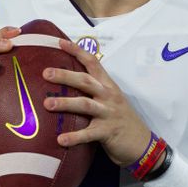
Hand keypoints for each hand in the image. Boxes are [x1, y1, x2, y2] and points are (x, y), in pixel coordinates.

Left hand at [42, 39, 152, 166]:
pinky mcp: (108, 132)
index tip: (60, 42)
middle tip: (46, 73)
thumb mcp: (111, 100)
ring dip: (65, 103)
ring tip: (47, 104)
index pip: (93, 63)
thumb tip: (66, 84)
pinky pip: (88, 134)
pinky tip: (60, 139)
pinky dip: (74, 137)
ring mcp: (109, 114)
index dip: (77, 51)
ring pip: (85, 104)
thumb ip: (94, 91)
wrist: (142, 144)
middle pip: (85, 81)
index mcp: (108, 86)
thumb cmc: (121, 120)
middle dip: (65, 76)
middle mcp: (109, 96)